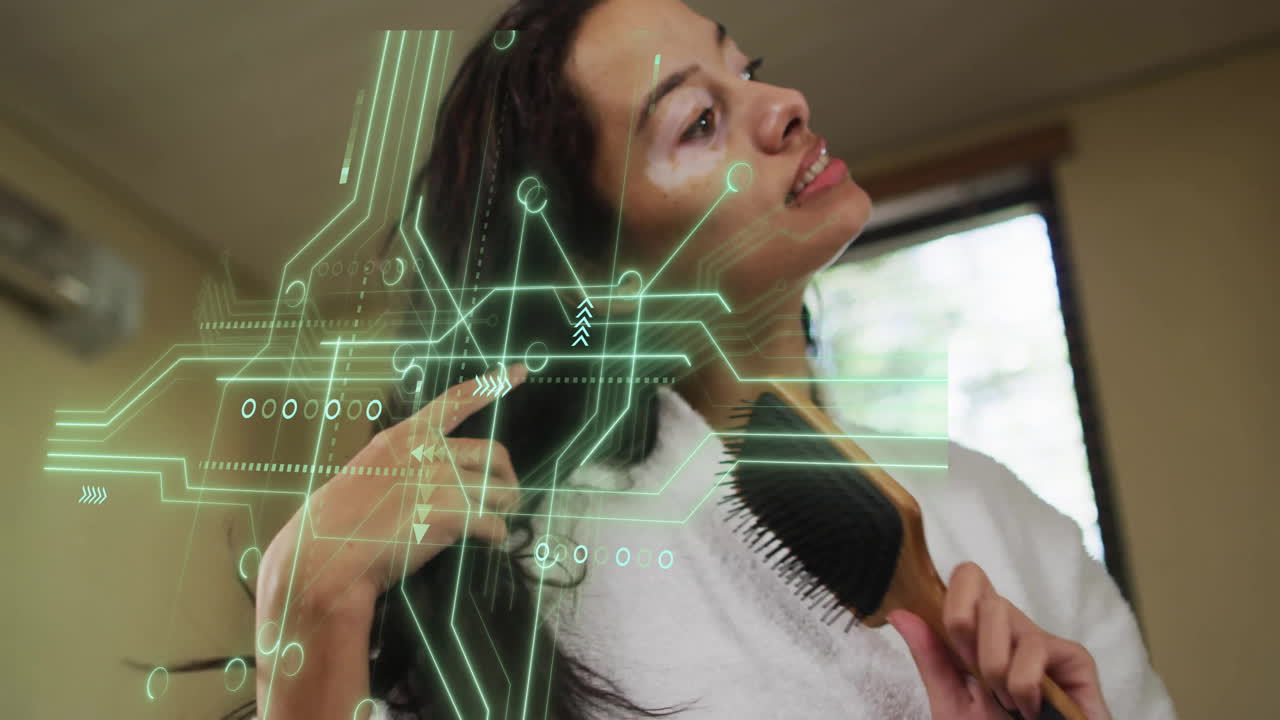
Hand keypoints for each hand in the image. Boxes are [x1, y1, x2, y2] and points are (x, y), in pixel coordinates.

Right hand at [257, 364, 527, 618]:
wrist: (325, 557)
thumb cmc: (340, 524)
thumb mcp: (368, 475)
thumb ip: (405, 467)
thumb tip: (438, 477)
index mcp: (404, 438)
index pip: (456, 401)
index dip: (492, 384)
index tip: (521, 371)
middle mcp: (427, 453)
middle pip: (495, 454)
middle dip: (507, 477)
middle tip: (508, 496)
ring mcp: (439, 481)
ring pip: (501, 492)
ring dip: (504, 511)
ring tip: (495, 525)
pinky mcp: (449, 514)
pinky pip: (494, 524)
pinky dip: (496, 536)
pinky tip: (489, 542)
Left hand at [887, 562, 1112, 719]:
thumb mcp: (951, 702)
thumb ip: (931, 658)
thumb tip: (898, 612)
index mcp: (980, 634)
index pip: (968, 578)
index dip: (955, 602)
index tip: (958, 651)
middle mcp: (1013, 630)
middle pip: (982, 595)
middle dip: (971, 646)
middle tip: (986, 687)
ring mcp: (1045, 642)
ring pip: (1002, 613)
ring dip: (996, 671)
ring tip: (1011, 705)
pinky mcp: (1075, 658)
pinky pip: (1035, 647)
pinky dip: (1023, 685)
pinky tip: (1033, 710)